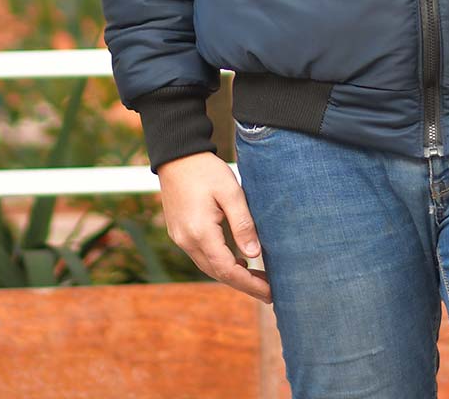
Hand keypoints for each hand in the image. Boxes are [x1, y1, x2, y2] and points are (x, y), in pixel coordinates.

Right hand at [158, 151, 271, 302]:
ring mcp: (180, 238)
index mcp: (200, 233)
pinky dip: (220, 262)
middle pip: (218, 273)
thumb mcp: (231, 192)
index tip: (271, 293)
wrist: (177, 156)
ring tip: (258, 279)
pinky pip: (202, 255)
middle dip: (244, 285)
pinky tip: (238, 260)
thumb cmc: (206, 171)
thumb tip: (255, 255)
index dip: (250, 284)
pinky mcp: (179, 232)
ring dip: (232, 275)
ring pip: (208, 266)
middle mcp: (187, 241)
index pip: (228, 270)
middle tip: (269, 291)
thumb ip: (243, 223)